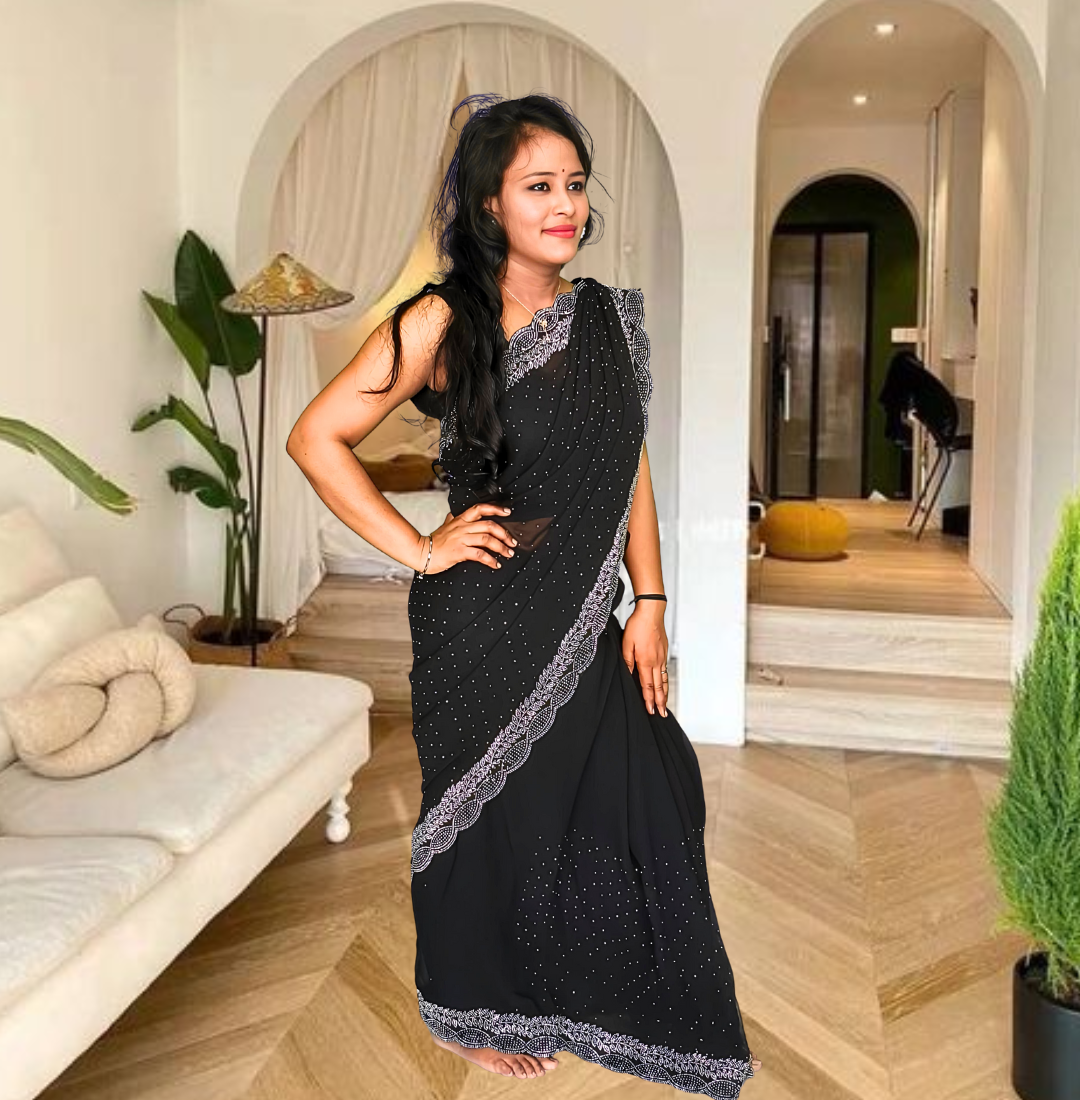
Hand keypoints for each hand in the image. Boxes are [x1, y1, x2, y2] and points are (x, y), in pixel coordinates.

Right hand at [420, 502, 517, 573]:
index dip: (495, 509)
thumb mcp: (445, 526)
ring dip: (501, 547)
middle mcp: (462, 527)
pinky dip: (491, 560)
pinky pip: (480, 554)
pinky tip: (495, 564)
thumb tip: (456, 514)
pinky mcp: (459, 552)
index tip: (507, 512)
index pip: (480, 508)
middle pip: (489, 525)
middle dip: (504, 534)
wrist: (421, 552)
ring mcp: (461, 539)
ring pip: (487, 540)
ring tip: (508, 554)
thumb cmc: (434, 542)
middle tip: (512, 542)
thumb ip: (453, 520)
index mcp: (460, 520)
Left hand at [621, 600, 668, 716]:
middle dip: (660, 702)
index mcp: (645, 661)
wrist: (651, 611)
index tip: (650, 711)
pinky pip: (665, 671)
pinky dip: (666, 681)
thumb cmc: (637, 625)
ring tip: (665, 704)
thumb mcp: (626, 643)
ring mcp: (662, 657)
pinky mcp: (664, 652)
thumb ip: (627, 661)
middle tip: (662, 714)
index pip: (647, 686)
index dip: (649, 700)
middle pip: (659, 686)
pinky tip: (664, 684)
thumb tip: (628, 675)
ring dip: (665, 694)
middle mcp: (656, 661)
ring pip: (664, 679)